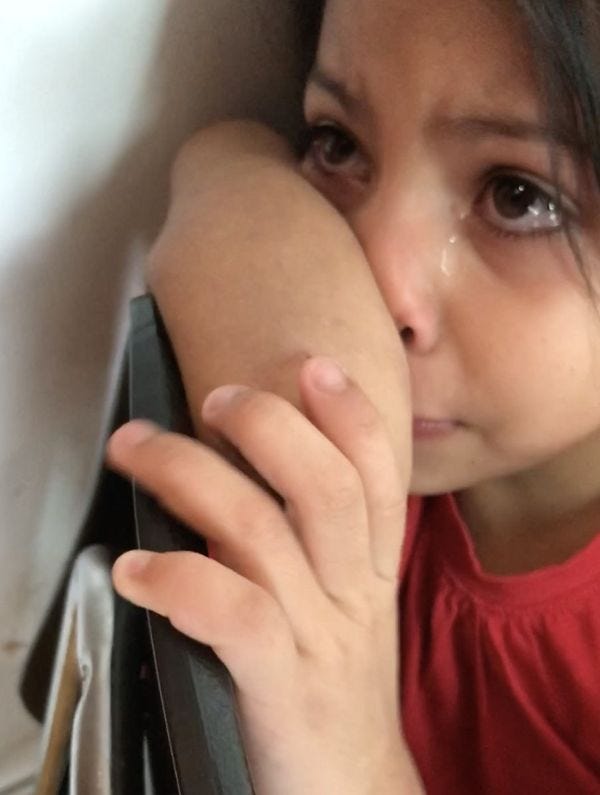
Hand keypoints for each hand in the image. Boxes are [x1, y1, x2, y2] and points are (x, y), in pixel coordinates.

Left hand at [107, 356, 421, 794]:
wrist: (350, 792)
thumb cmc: (329, 689)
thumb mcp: (341, 608)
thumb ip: (315, 547)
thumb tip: (247, 476)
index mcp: (368, 570)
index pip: (378, 475)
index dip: (351, 414)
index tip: (314, 365)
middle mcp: (351, 594)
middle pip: (324, 486)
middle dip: (268, 425)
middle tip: (215, 396)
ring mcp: (318, 639)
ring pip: (262, 532)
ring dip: (191, 477)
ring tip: (138, 449)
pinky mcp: (281, 687)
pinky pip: (232, 613)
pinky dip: (178, 579)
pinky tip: (134, 568)